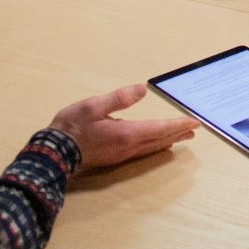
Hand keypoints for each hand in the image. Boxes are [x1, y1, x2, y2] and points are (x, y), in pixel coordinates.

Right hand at [49, 84, 198, 169]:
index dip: (177, 124)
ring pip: (152, 147)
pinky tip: (156, 146)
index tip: (193, 122)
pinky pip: (142, 152)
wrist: (55, 153)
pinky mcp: (115, 158)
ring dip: (168, 141)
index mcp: (126, 132)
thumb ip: (119, 98)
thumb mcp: (93, 106)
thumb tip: (141, 90)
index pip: (159, 128)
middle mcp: (128, 146)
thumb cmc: (72, 128)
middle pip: (159, 140)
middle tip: (193, 130)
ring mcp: (122, 154)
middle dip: (177, 133)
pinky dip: (154, 147)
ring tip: (181, 138)